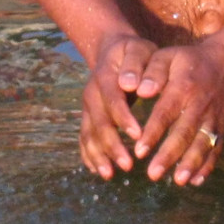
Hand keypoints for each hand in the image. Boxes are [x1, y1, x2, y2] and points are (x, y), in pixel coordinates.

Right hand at [79, 33, 156, 179]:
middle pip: (98, 121)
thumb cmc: (135, 52)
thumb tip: (130, 84)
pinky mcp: (88, 116)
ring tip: (110, 174)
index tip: (138, 135)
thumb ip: (137, 64)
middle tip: (128, 165)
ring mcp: (87, 106)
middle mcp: (91, 92)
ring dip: (98, 155)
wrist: (113, 50)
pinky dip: (89, 155)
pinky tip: (99, 170)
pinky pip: (84, 138)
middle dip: (111, 144)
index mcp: (105, 75)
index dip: (123, 118)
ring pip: (89, 133)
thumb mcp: (140, 49)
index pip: (112, 98)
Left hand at [130, 41, 223, 186]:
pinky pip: (217, 148)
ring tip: (179, 181)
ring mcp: (214, 118)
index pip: (166, 112)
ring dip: (192, 163)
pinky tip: (196, 181)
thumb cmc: (186, 61)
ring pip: (203, 144)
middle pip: (185, 132)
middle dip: (170, 155)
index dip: (153, 132)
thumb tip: (140, 91)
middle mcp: (200, 105)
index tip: (139, 151)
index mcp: (183, 87)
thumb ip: (152, 71)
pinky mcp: (222, 128)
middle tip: (153, 174)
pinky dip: (208, 165)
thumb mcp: (168, 56)